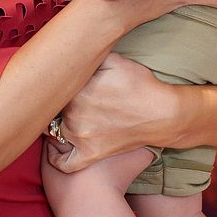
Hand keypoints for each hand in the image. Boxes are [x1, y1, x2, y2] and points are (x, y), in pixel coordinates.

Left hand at [44, 54, 173, 172]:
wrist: (163, 114)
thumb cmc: (140, 85)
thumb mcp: (114, 60)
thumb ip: (90, 56)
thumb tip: (73, 53)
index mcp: (77, 90)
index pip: (55, 87)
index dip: (59, 85)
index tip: (64, 84)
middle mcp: (74, 114)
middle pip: (54, 109)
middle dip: (59, 104)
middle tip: (69, 99)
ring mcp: (81, 136)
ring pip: (54, 132)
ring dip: (56, 125)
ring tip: (62, 119)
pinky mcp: (91, 154)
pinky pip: (64, 163)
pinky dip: (56, 158)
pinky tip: (56, 150)